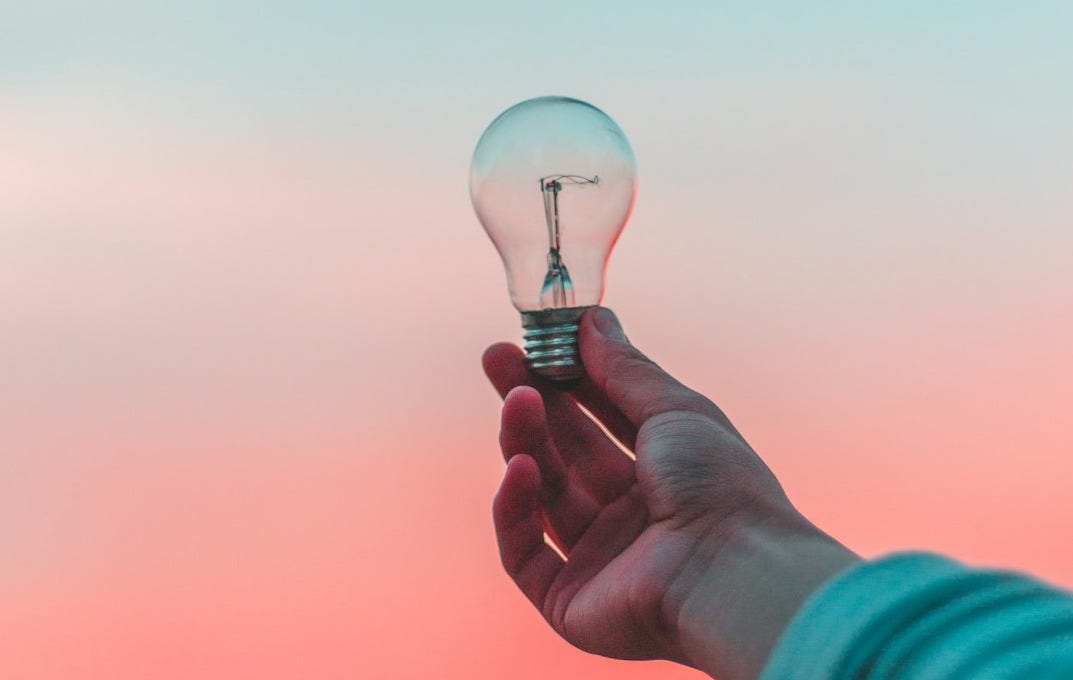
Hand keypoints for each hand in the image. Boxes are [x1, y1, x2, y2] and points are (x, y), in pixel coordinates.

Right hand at [484, 308, 857, 678]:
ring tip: (517, 400)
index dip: (566, 379)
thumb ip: (625, 369)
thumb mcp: (675, 410)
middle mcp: (631, 515)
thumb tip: (592, 319)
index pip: (601, 419)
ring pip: (543, 494)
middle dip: (530, 403)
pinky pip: (523, 552)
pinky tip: (519, 468)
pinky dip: (515, 509)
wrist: (732, 572)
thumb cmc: (719, 485)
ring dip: (524, 443)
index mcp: (664, 473)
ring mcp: (599, 559)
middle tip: (497, 358)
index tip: (534, 341)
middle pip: (565, 452)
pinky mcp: (569, 600)